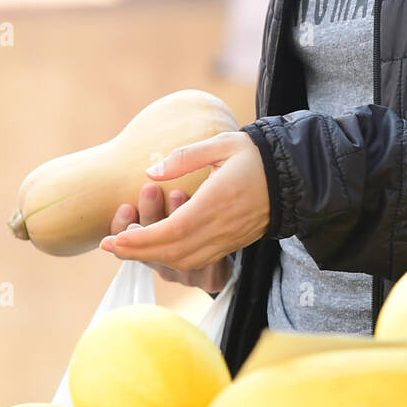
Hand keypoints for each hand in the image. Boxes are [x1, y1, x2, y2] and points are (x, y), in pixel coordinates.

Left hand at [99, 130, 269, 277]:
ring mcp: (229, 239)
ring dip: (154, 258)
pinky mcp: (233, 243)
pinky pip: (199, 260)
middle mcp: (222, 227)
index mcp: (217, 201)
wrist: (294, 177)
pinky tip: (158, 248)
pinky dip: (173, 259)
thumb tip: (150, 172)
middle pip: (173, 252)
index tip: (113, 239)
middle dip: (138, 253)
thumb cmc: (256, 156)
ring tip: (130, 248)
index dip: (140, 240)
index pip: (171, 231)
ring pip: (185, 261)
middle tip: (111, 247)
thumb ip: (185, 157)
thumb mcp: (222, 145)